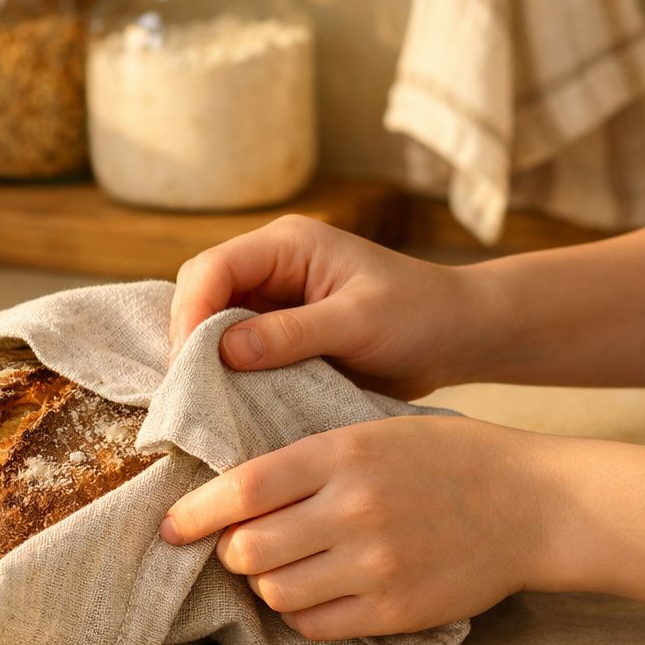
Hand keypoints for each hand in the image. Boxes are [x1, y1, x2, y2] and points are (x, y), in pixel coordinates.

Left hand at [159, 415, 557, 640]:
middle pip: (249, 549)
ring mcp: (375, 563)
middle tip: (240, 548)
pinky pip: (316, 625)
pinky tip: (316, 594)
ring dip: (265, 585)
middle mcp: (353, 509)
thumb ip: (307, 459)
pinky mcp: (396, 607)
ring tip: (284, 569)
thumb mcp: (373, 430)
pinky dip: (301, 614)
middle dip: (231, 553)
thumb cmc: (449, 460)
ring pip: (276, 592)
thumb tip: (233, 489)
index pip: (243, 490)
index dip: (197, 513)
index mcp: (342, 454)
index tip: (172, 526)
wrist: (534, 503)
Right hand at [169, 215, 496, 399]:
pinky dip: (223, 372)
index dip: (191, 314)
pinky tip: (223, 400)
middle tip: (186, 389)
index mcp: (287, 245)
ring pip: (210, 321)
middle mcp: (271, 264)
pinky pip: (233, 347)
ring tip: (198, 399)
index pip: (213, 268)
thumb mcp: (359, 323)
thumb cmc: (420, 316)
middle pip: (200, 291)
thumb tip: (223, 349)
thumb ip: (292, 333)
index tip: (187, 365)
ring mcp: (272, 297)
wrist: (458, 336)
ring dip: (201, 357)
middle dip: (187, 336)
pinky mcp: (278, 330)